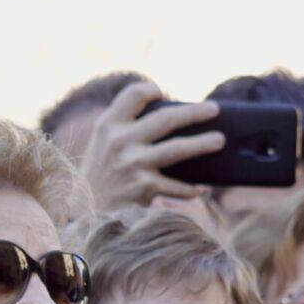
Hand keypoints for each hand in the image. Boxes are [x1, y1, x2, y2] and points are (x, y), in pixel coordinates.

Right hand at [78, 81, 225, 208]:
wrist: (83, 214)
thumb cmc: (100, 176)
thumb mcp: (102, 145)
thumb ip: (126, 127)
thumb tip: (173, 117)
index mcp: (108, 125)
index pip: (134, 94)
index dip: (151, 90)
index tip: (162, 92)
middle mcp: (120, 141)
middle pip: (166, 118)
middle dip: (194, 112)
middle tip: (215, 108)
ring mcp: (133, 164)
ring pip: (177, 149)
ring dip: (202, 144)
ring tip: (220, 140)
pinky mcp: (143, 188)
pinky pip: (176, 186)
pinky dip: (190, 189)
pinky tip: (201, 188)